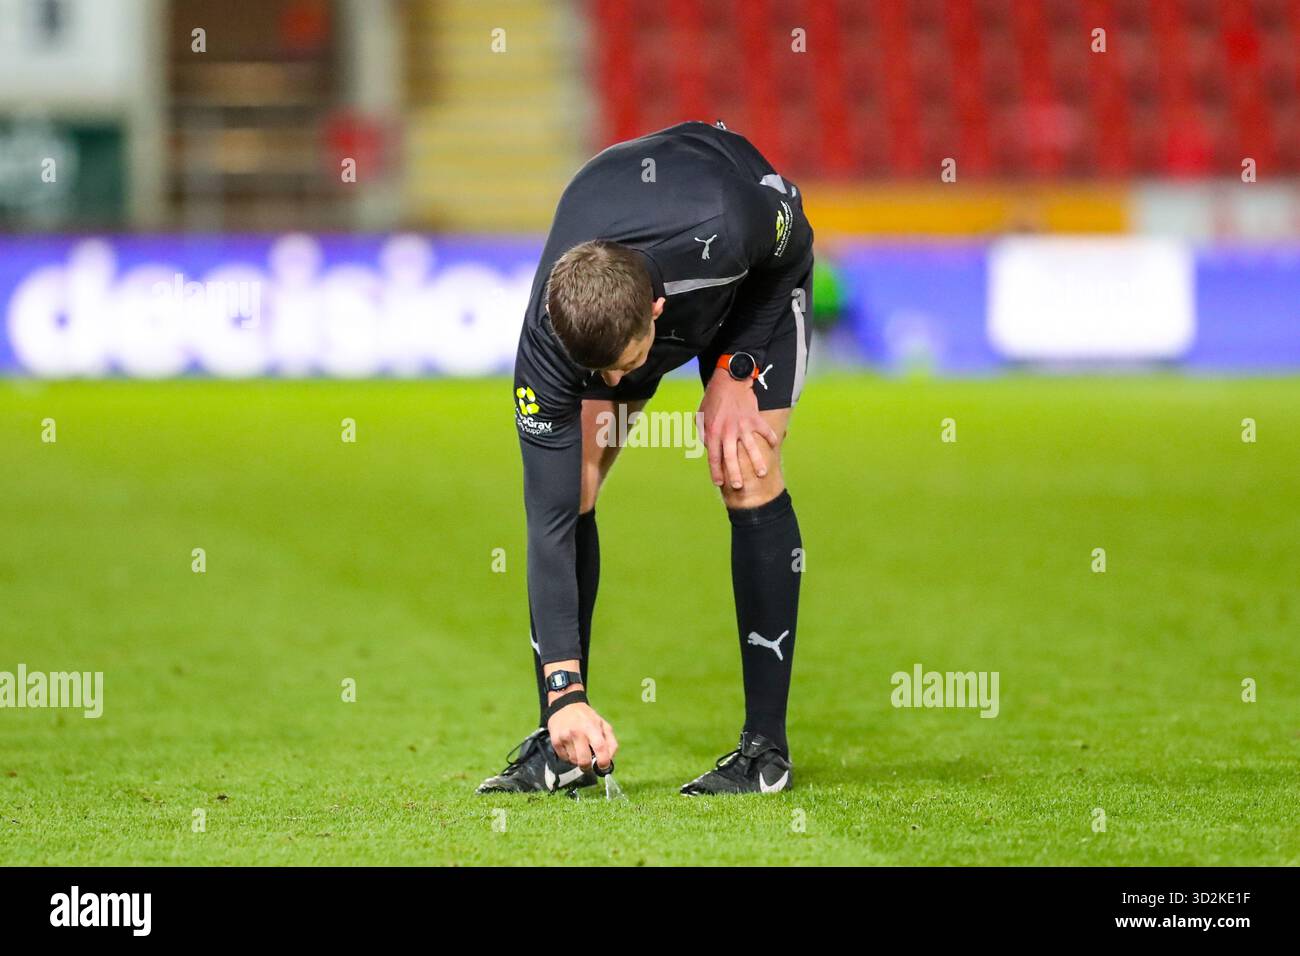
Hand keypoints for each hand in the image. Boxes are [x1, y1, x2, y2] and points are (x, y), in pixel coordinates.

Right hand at [547, 700, 617, 770]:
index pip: (600, 747)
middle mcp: (577, 732)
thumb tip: (610, 759)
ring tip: (579, 749)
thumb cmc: (587, 718)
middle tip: (589, 765)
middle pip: (584, 760)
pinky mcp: (555, 741)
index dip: (603, 761)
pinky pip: (564, 758)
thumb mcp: (603, 725)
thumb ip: (610, 742)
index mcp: (592, 727)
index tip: (603, 766)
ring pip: (573, 761)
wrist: (565, 706)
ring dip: (578, 760)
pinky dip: (568, 757)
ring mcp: (565, 736)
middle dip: (588, 767)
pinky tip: (570, 747)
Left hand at [699, 367, 779, 489]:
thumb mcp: (701, 416)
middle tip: (738, 486)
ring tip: (762, 474)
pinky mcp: (754, 418)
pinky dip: (771, 438)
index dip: (716, 471)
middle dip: (735, 473)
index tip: (719, 483)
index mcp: (713, 432)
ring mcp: (742, 425)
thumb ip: (703, 433)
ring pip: (751, 448)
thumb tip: (708, 447)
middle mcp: (727, 431)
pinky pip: (765, 431)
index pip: (713, 457)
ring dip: (756, 462)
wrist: (729, 380)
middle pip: (731, 457)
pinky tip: (774, 445)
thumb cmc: (713, 399)